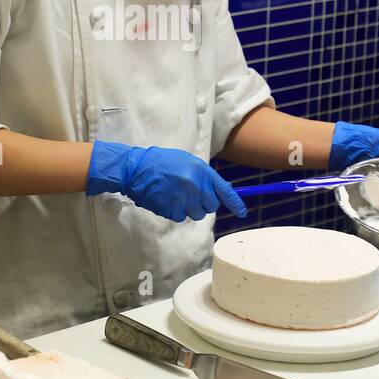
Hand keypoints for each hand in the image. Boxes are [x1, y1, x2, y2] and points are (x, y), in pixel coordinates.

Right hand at [86, 141, 246, 222]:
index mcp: (200, 171)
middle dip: (203, 203)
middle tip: (189, 193)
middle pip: (210, 206)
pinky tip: (166, 199)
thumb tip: (218, 191)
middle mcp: (194, 185)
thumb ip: (203, 176)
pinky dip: (175, 211)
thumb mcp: (187, 162)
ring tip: (175, 194)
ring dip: (188, 207)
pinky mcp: (171, 209)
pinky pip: (180, 216)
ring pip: (196, 213)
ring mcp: (183, 198)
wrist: (136, 169)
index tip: (242, 213)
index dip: (235, 203)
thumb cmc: (162, 162)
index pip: (223, 190)